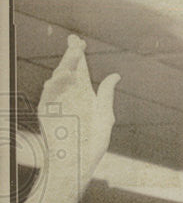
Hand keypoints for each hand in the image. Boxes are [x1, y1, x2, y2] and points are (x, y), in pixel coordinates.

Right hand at [28, 35, 119, 202]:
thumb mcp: (104, 116)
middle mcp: (69, 95)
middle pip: (69, 70)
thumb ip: (107, 95)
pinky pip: (49, 94)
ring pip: (58, 79)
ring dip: (66, 66)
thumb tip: (115, 75)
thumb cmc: (92, 143)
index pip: (81, 71)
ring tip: (75, 55)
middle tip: (77, 43)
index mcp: (84, 94)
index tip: (80, 41)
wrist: (78, 162)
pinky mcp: (46, 110)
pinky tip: (66, 75)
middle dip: (72, 55)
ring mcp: (57, 101)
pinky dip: (56, 84)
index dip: (80, 56)